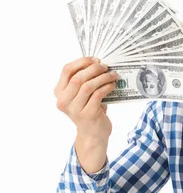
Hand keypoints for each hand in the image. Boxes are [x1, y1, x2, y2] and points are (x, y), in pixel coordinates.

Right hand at [55, 57, 116, 171]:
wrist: (93, 133)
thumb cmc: (89, 109)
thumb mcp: (81, 95)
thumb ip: (83, 80)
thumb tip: (98, 62)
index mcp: (59, 92)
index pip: (66, 70)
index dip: (82, 62)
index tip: (95, 59)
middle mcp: (63, 101)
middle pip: (77, 77)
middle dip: (94, 68)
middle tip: (105, 66)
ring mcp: (74, 109)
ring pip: (88, 86)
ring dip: (102, 77)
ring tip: (112, 75)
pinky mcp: (87, 114)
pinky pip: (98, 95)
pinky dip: (107, 87)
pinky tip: (112, 85)